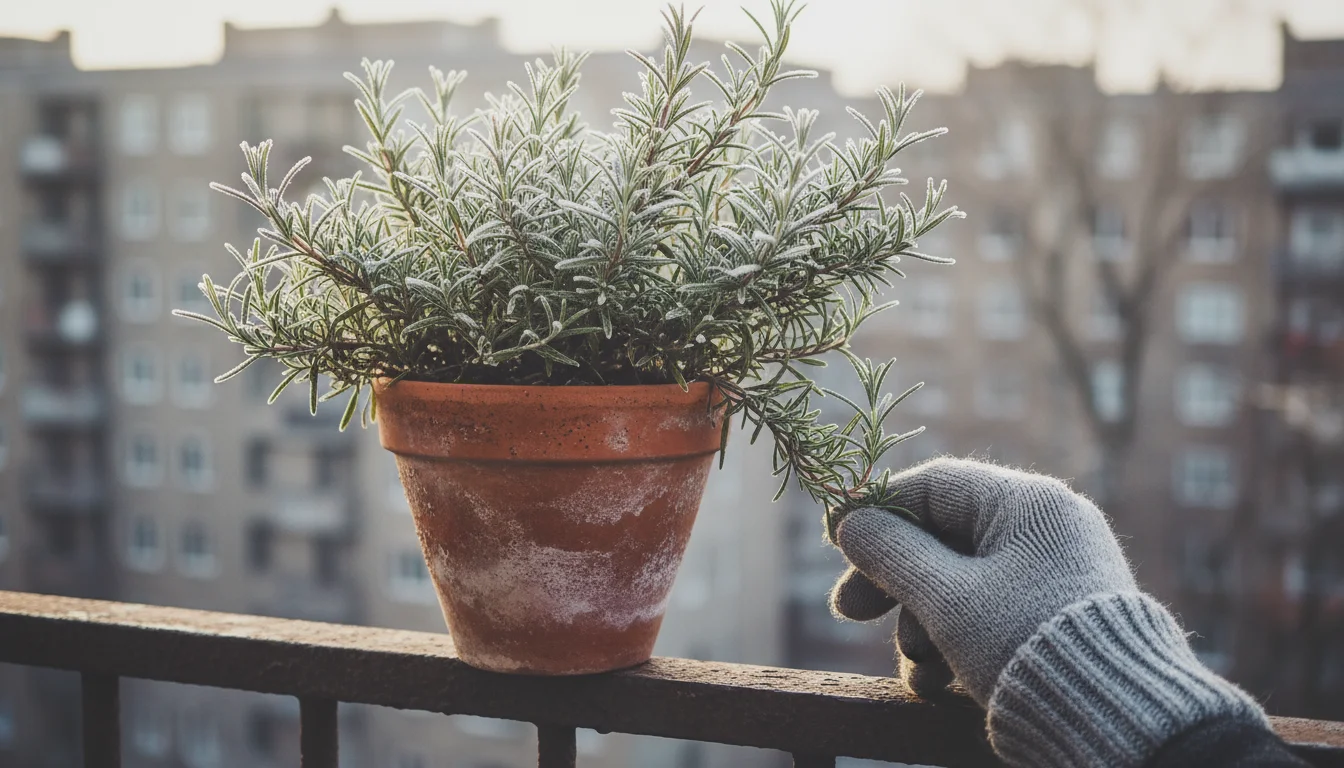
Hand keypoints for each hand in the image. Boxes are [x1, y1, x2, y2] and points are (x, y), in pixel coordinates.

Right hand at [830, 458, 1136, 704]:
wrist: (1118, 724)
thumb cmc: (1026, 646)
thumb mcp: (946, 598)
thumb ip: (891, 555)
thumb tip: (850, 523)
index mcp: (1029, 503)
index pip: (934, 484)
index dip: (877, 510)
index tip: (833, 539)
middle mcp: (1046, 529)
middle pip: (943, 538)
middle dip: (893, 583)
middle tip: (848, 612)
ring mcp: (1054, 574)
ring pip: (960, 583)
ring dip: (923, 625)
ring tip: (919, 669)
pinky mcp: (1056, 617)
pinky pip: (989, 612)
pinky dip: (956, 642)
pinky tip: (938, 684)